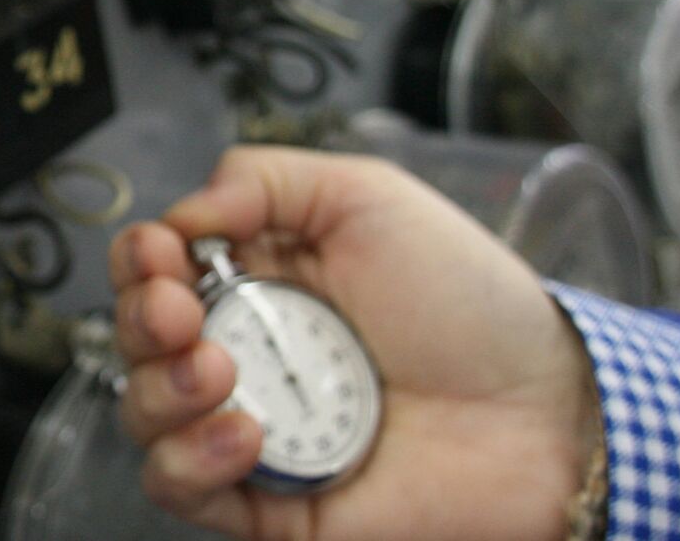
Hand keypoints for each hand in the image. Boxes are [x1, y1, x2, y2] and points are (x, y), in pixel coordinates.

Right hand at [109, 146, 599, 540]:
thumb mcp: (369, 198)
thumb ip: (265, 179)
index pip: (155, 269)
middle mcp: (245, 353)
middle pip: (134, 339)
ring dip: (159, 388)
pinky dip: (191, 460)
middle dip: (139, 318)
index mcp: (259, 280)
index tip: (162, 253)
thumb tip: (183, 210)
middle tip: (180, 311)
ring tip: (219, 370)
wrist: (545, 412)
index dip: (141, 259)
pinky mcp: (267, 500)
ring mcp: (252, 428)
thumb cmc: (474, 306)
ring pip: (143, 415)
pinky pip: (181, 489)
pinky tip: (245, 432)